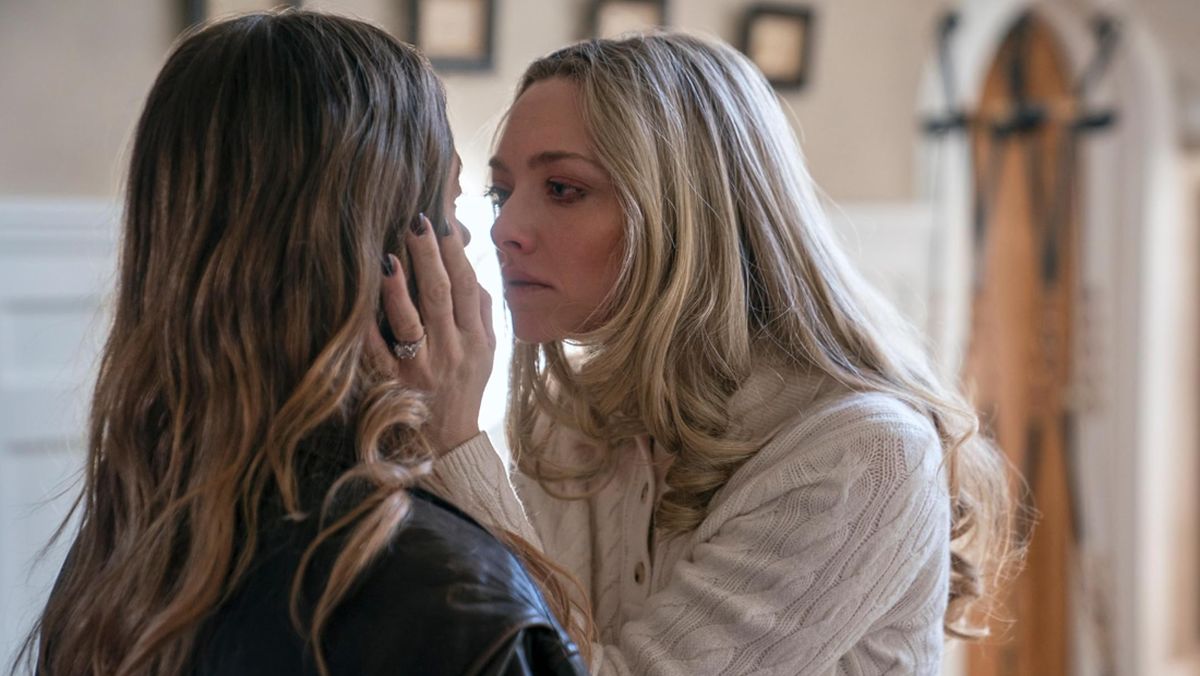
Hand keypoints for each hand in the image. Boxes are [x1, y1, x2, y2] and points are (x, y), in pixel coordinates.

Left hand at [366, 214, 495, 453]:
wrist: (448, 446)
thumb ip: (483, 313)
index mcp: (476, 340)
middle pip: (441, 295)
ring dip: (400, 288)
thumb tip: (472, 267)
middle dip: (429, 256)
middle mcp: (451, 352)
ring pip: (412, 322)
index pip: (469, 287)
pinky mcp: (393, 386)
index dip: (456, 254)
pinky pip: (377, 353)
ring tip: (388, 255)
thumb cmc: (464, 390)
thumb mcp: (487, 354)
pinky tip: (357, 302)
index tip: (444, 222)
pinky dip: (367, 327)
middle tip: (416, 221)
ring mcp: (421, 370)